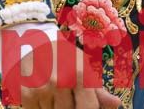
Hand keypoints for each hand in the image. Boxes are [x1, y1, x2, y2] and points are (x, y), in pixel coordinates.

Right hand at [2, 32, 121, 108]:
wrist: (34, 41)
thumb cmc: (64, 55)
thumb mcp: (82, 66)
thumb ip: (97, 90)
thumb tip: (117, 104)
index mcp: (78, 73)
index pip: (89, 108)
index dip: (87, 108)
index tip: (82, 103)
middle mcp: (60, 81)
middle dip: (71, 106)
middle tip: (67, 96)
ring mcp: (42, 89)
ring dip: (55, 107)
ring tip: (55, 95)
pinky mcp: (26, 94)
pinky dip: (42, 108)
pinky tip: (44, 97)